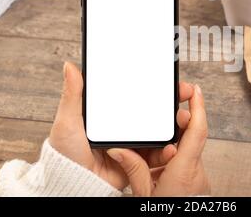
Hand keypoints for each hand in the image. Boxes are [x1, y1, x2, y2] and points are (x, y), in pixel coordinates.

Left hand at [49, 62, 182, 189]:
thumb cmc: (66, 153)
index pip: (137, 94)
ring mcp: (133, 143)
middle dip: (172, 101)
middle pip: (154, 110)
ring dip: (175, 124)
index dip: (154, 84)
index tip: (168, 76)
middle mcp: (125, 126)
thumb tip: (70, 66)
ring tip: (183, 118)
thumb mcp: (68, 120)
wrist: (75, 183)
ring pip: (160, 131)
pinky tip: (172, 146)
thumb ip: (73, 94)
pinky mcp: (138, 160)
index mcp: (111, 113)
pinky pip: (157, 154)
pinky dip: (167, 151)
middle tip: (183, 91)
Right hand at [107, 84, 209, 195]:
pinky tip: (163, 154)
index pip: (196, 132)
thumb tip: (118, 149)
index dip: (198, 108)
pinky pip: (189, 159)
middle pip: (193, 137)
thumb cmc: (162, 216)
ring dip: (179, 137)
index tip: (196, 91)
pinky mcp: (196, 182)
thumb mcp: (142, 195)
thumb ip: (133, 170)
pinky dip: (178, 152)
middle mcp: (196, 172)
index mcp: (183, 172)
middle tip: (173, 107)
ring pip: (191, 148)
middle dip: (184, 120)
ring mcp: (198, 177)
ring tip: (164, 130)